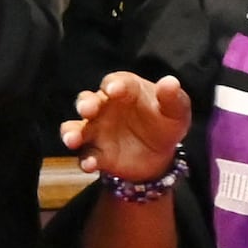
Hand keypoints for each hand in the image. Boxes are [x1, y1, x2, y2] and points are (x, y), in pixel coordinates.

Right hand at [62, 71, 190, 183]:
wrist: (161, 152)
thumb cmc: (165, 120)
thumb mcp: (175, 110)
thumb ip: (172, 97)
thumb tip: (170, 82)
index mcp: (124, 90)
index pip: (115, 82)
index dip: (114, 85)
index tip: (115, 89)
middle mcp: (104, 107)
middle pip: (88, 101)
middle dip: (86, 104)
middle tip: (87, 109)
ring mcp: (97, 131)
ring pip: (77, 128)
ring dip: (72, 133)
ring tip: (72, 139)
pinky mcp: (98, 153)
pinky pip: (86, 156)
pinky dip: (86, 160)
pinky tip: (90, 165)